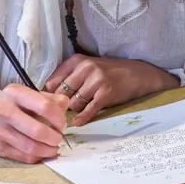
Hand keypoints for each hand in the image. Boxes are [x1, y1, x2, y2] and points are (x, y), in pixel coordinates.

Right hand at [0, 84, 69, 163]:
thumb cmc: (7, 105)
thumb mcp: (25, 95)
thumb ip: (48, 99)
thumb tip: (65, 108)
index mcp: (15, 93)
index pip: (45, 106)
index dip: (59, 118)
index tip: (62, 124)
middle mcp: (3, 109)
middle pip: (38, 130)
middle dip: (54, 137)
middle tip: (58, 138)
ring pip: (31, 146)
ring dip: (48, 150)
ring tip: (53, 147)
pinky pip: (24, 156)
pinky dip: (37, 156)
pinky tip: (42, 153)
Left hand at [44, 54, 179, 124]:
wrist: (137, 74)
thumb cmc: (109, 72)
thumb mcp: (87, 67)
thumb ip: (69, 77)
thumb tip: (47, 95)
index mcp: (77, 60)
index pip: (52, 81)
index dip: (49, 95)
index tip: (48, 104)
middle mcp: (85, 68)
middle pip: (61, 94)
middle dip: (61, 104)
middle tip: (60, 112)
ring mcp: (96, 81)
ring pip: (73, 103)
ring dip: (75, 110)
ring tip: (80, 110)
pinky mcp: (105, 94)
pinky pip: (88, 110)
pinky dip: (82, 119)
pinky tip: (78, 123)